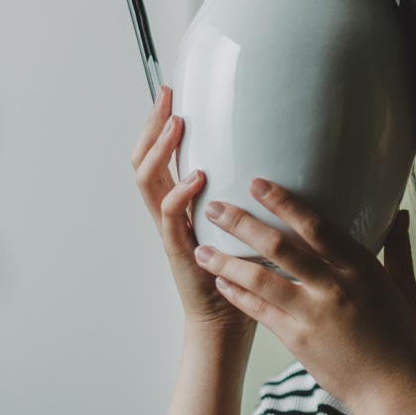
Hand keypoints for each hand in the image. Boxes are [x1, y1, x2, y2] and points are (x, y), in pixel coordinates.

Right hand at [129, 85, 253, 339]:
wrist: (224, 321)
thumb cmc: (237, 271)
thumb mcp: (237, 222)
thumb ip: (240, 193)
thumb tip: (271, 155)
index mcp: (178, 204)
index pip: (159, 155)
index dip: (159, 123)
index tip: (171, 92)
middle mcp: (167, 214)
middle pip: (144, 160)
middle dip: (153, 125)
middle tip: (166, 97)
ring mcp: (169, 231)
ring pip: (149, 183)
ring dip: (161, 151)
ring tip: (177, 126)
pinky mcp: (179, 251)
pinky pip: (170, 218)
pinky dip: (179, 194)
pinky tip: (195, 178)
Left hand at [189, 178, 415, 412]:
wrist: (393, 392)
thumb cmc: (403, 339)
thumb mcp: (405, 288)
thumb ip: (398, 248)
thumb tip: (402, 214)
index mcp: (361, 268)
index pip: (316, 225)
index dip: (284, 202)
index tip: (258, 183)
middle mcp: (334, 287)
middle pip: (279, 246)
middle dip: (241, 223)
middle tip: (214, 206)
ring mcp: (313, 315)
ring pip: (260, 279)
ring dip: (226, 261)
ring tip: (201, 248)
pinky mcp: (298, 341)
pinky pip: (260, 312)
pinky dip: (238, 295)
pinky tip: (221, 283)